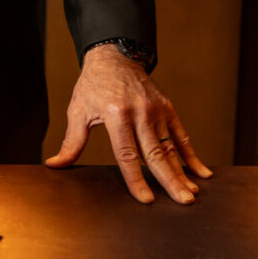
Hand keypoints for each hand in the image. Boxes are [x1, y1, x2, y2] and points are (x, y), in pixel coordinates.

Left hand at [45, 44, 212, 203]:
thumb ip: (71, 141)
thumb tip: (55, 165)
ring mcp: (156, 110)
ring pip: (171, 147)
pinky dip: (192, 155)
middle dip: (169, 180)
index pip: (127, 154)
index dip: (136, 178)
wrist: (114, 56)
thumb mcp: (78, 110)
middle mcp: (139, 113)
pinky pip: (181, 135)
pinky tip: (202, 172)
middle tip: (182, 202)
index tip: (146, 199)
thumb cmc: (93, 85)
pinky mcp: (167, 108)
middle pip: (155, 153)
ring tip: (192, 193)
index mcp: (116, 114)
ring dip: (183, 172)